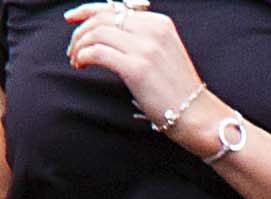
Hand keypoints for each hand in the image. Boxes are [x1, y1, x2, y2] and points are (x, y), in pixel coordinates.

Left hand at [63, 1, 207, 141]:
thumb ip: (141, 39)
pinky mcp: (138, 68)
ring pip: (97, 33)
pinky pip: (99, 52)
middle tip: (73, 49)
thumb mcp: (164, 55)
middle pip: (102, 18)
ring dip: (80, 45)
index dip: (87, 11)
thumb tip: (107, 35)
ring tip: (76, 60)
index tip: (71, 20)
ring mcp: (146, 48)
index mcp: (159, 23)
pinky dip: (84, 56)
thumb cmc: (179, 93)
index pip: (114, 8)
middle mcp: (152, 30)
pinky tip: (81, 65)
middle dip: (80, 32)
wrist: (199, 117)